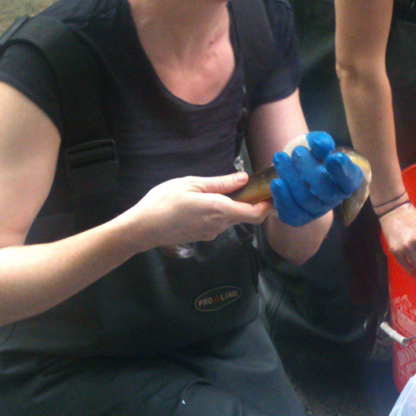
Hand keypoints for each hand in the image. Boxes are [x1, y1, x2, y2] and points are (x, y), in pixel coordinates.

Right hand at [135, 172, 271, 248]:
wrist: (143, 227)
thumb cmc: (165, 202)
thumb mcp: (192, 184)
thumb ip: (220, 184)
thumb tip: (244, 179)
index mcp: (220, 210)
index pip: (256, 214)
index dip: (268, 205)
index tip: (271, 193)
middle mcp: (219, 225)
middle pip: (244, 215)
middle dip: (248, 201)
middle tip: (245, 183)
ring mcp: (210, 233)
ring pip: (230, 218)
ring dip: (231, 205)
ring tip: (216, 189)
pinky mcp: (201, 236)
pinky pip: (217, 222)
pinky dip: (218, 211)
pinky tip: (202, 201)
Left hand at [270, 131, 364, 226]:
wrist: (291, 171)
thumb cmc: (309, 156)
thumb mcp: (316, 144)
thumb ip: (320, 142)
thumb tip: (321, 144)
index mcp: (345, 180)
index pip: (350, 180)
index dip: (343, 171)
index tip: (333, 156)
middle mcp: (334, 198)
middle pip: (326, 191)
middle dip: (310, 171)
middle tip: (297, 152)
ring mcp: (317, 210)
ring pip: (306, 200)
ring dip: (291, 178)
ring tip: (279, 158)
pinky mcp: (299, 217)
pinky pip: (292, 214)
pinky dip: (282, 198)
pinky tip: (276, 182)